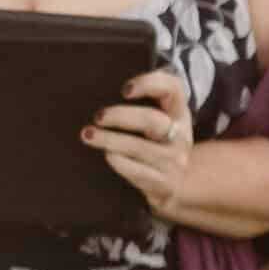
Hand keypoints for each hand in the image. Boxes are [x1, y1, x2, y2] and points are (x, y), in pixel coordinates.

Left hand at [82, 65, 195, 218]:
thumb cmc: (156, 145)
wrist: (175, 186)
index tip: (124, 90)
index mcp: (179, 113)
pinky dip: (119, 162)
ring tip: (88, 135)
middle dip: (121, 116)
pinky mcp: (163, 184)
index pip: (173, 88)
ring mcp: (173, 161)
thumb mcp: (159, 122)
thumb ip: (144, 103)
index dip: (150, 84)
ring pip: (138, 147)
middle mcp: (180, 135)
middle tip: (98, 116)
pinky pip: (137, 171)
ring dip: (109, 140)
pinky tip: (107, 155)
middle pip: (151, 120)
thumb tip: (102, 88)